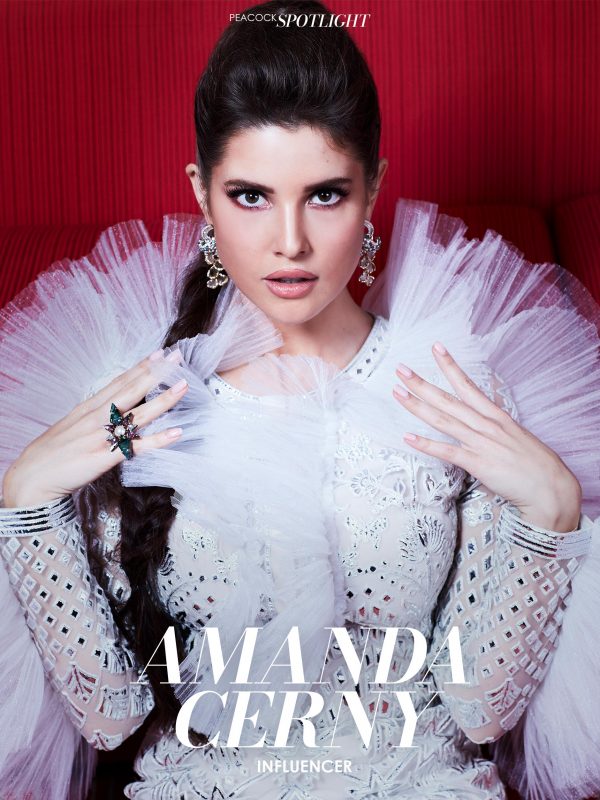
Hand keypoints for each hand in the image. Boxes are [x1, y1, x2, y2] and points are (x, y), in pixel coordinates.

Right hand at [2, 349, 188, 507]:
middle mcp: (97, 417)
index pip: (119, 382)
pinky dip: (158, 439)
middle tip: (176, 357)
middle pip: (132, 390)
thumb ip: (93, 416)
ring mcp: (102, 436)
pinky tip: (177, 432)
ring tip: (184, 386)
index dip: (140, 367)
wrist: (31, 479)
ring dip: (164, 400)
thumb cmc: (52, 454)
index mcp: (88, 408)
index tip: (158, 354)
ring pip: (139, 414)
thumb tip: (111, 409)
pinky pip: (138, 447)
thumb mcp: (71, 425)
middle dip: (156, 373)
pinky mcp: (106, 457)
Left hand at [392, 341, 581, 532]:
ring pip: (443, 420)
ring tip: (398, 392)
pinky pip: (447, 451)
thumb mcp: (514, 436)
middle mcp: (486, 425)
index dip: (450, 366)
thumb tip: (480, 425)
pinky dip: (427, 444)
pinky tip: (408, 437)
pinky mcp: (478, 463)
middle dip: (422, 383)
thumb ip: (494, 428)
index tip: (436, 348)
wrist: (550, 487)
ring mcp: (481, 443)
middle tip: (401, 368)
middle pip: (448, 399)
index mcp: (495, 415)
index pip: (467, 385)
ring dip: (418, 406)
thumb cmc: (534, 464)